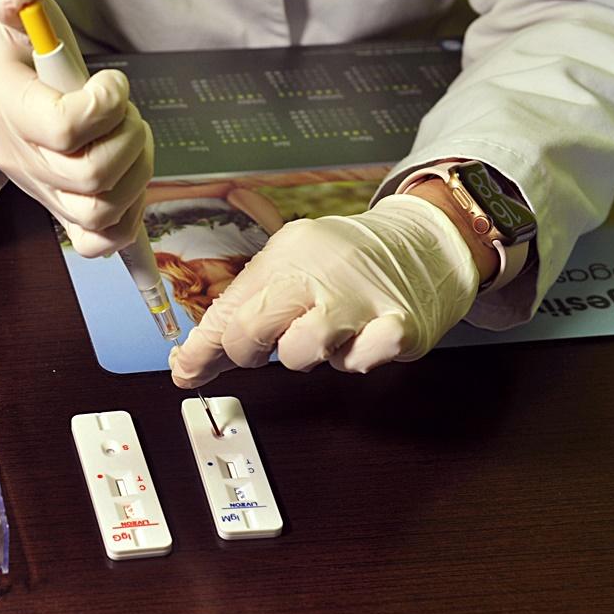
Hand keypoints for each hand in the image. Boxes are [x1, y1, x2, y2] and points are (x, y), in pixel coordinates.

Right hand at [0, 0, 152, 257]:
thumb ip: (16, 0)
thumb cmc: (20, 58)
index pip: (65, 128)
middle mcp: (27, 162)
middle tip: (128, 116)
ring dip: (137, 173)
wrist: (2, 101)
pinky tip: (130, 185)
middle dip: (129, 139)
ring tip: (132, 141)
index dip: (106, 105)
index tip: (112, 84)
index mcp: (14, 113)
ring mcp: (46, 194)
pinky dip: (127, 220)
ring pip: (102, 211)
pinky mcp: (65, 214)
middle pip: (91, 176)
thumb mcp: (12, 20)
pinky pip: (99, 242)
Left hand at [169, 193, 481, 387]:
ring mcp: (360, 299)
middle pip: (251, 331)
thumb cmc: (350, 263)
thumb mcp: (292, 268)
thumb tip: (190, 361)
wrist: (427, 243)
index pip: (228, 310)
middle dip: (250, 352)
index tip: (186, 370)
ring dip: (308, 356)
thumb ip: (242, 312)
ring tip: (328, 333)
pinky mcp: (399, 326)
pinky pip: (359, 362)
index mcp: (287, 255)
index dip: (202, 348)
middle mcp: (320, 272)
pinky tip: (363, 338)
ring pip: (300, 354)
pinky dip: (356, 359)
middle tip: (271, 345)